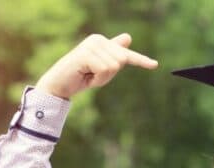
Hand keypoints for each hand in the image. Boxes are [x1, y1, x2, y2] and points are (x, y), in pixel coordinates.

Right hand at [35, 33, 157, 99]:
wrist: (59, 85)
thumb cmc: (80, 77)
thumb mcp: (101, 66)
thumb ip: (113, 54)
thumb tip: (128, 37)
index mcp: (102, 42)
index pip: (125, 54)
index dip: (141, 61)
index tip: (155, 65)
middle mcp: (98, 40)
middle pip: (122, 61)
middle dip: (110, 75)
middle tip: (93, 76)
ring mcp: (92, 46)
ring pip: (114, 66)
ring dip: (102, 78)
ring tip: (88, 76)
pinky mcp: (86, 54)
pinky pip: (105, 70)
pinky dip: (97, 79)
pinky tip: (85, 76)